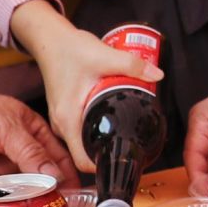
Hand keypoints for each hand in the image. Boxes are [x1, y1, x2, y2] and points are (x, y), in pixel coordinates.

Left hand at [0, 79, 75, 190]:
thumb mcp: (4, 127)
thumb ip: (29, 152)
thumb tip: (56, 177)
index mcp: (35, 137)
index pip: (59, 163)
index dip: (65, 183)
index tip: (65, 203)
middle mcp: (19, 156)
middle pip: (35, 186)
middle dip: (30, 201)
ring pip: (7, 197)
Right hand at [13, 5, 163, 170]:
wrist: (50, 39)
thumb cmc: (70, 49)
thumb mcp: (104, 56)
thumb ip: (132, 66)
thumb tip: (157, 75)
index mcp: (67, 119)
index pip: (83, 160)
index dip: (104, 166)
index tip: (126, 160)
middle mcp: (62, 124)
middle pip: (86, 152)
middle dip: (111, 150)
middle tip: (137, 142)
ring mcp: (63, 119)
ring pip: (86, 139)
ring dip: (106, 137)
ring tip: (131, 129)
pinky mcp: (67, 111)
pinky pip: (85, 127)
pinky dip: (100, 125)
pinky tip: (116, 116)